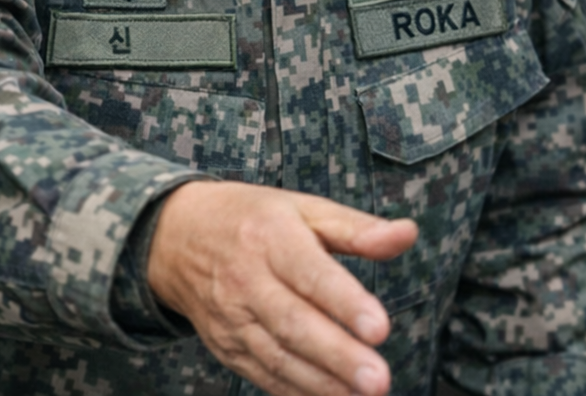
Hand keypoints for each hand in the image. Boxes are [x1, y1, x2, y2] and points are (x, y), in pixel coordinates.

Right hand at [146, 181, 417, 395]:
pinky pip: (264, 375)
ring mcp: (232, 316)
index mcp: (270, 235)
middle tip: (379, 379)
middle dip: (337, 354)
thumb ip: (356, 228)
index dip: (343, 300)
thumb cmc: (255, 218)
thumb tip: (408, 234)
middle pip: (293, 322)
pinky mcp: (227, 346)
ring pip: (278, 356)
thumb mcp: (302, 207)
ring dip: (322, 382)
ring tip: (364, 394)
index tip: (380, 326)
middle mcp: (247, 277)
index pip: (309, 271)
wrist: (177, 236)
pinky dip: (298, 391)